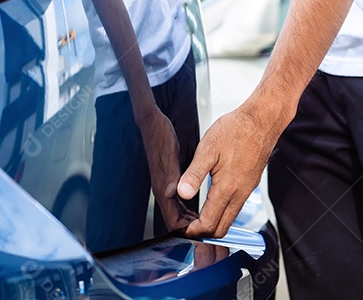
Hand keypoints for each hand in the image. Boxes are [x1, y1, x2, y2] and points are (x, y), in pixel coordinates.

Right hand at [138, 109, 198, 231]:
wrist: (152, 125)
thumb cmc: (161, 138)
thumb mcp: (169, 155)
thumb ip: (171, 176)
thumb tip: (172, 193)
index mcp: (162, 187)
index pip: (173, 221)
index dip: (188, 232)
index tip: (204, 236)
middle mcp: (162, 190)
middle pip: (175, 221)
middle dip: (191, 230)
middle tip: (210, 234)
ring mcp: (164, 187)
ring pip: (178, 214)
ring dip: (191, 222)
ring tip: (208, 225)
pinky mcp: (168, 182)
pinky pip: (179, 204)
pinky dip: (190, 211)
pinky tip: (201, 210)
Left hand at [177, 104, 281, 237]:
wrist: (262, 121)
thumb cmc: (235, 130)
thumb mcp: (207, 149)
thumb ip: (194, 174)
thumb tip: (181, 193)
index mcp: (226, 188)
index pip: (208, 224)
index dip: (192, 231)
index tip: (180, 229)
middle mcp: (239, 194)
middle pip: (221, 229)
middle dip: (202, 233)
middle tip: (186, 227)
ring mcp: (246, 190)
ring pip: (229, 219)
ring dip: (212, 223)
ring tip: (195, 217)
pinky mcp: (250, 184)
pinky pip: (235, 207)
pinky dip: (221, 212)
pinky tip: (211, 201)